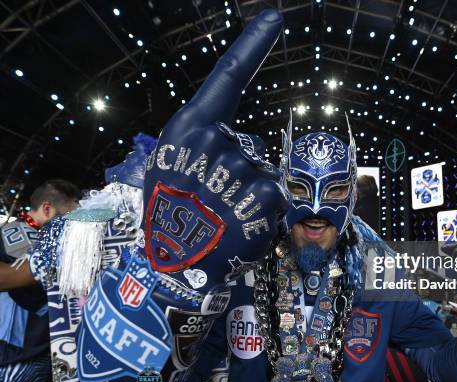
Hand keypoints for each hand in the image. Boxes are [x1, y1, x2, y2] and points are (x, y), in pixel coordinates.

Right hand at [143, 8, 285, 284]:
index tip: (275, 18)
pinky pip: (274, 196)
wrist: (172, 270)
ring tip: (221, 219)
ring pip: (261, 174)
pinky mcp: (263, 195)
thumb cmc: (169, 220)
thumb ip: (200, 145)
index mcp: (188, 128)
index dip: (253, 46)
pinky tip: (240, 227)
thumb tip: (232, 138)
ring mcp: (239, 167)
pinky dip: (263, 214)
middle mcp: (214, 140)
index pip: (226, 77)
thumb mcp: (170, 168)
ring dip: (247, 196)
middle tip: (210, 204)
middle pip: (246, 145)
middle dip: (236, 174)